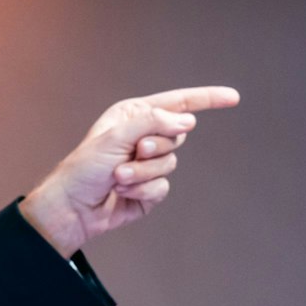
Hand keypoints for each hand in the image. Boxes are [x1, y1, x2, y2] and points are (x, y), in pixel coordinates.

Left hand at [18, 86, 239, 256]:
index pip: (178, 103)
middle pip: (177, 136)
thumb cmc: (84, 167)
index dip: (207, 99)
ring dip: (143, 173)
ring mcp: (148, 164)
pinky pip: (163, 187)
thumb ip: (154, 123)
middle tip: (132, 153)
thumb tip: (187, 122)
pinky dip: (143, 190)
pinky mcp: (149, 189)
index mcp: (134, 115)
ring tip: (118, 177)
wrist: (73, 207)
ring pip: (170, 164)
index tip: (233, 98)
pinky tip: (122, 192)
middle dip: (155, 147)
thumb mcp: (116, 136)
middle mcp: (143, 136)